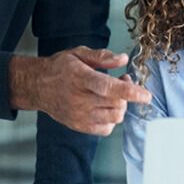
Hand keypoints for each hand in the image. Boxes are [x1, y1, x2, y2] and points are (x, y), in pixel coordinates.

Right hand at [9, 46, 151, 135]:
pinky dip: (111, 120)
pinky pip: (106, 129)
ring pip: (115, 117)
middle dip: (127, 94)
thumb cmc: (60, 68)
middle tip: (122, 80)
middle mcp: (79, 99)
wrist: (37, 86)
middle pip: (116, 104)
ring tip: (113, 95)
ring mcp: (79, 115)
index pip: (109, 88)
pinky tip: (105, 107)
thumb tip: (123, 59)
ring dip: (120, 106)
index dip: (130, 92)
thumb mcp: (78, 54)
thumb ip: (102, 56)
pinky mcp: (79, 126)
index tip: (146, 95)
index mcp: (80, 78)